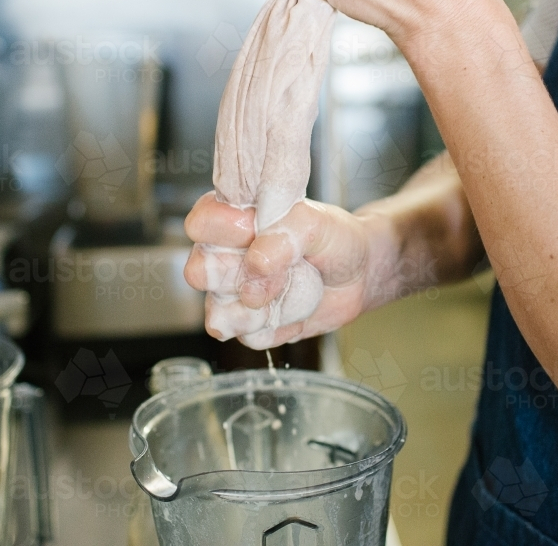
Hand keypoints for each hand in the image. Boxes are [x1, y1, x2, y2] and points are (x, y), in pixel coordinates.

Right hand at [183, 192, 393, 348]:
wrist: (358, 275)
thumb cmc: (333, 239)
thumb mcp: (318, 221)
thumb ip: (285, 232)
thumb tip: (257, 263)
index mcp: (232, 220)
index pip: (200, 223)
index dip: (223, 229)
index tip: (253, 228)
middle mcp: (224, 257)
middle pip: (198, 272)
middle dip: (238, 274)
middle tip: (275, 267)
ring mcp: (232, 295)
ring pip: (220, 312)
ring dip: (260, 304)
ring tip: (288, 286)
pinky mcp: (249, 327)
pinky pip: (248, 337)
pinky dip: (276, 326)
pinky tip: (293, 308)